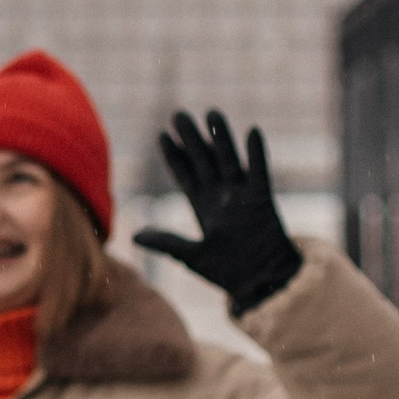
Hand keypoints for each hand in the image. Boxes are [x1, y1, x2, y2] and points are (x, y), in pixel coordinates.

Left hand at [134, 109, 303, 314]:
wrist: (263, 285)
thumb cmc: (228, 273)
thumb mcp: (191, 257)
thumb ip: (166, 243)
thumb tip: (134, 236)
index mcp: (202, 207)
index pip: (185, 175)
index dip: (173, 156)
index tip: (161, 135)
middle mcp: (221, 196)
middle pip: (203, 160)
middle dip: (191, 138)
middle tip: (178, 114)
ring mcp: (243, 196)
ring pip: (229, 159)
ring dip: (221, 137)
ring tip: (211, 113)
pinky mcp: (263, 200)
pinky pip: (260, 172)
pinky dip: (256, 153)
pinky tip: (252, 131)